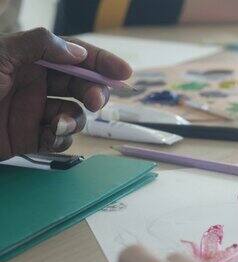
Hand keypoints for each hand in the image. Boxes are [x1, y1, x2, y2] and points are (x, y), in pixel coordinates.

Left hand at [0, 28, 130, 160]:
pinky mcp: (29, 137)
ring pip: (75, 113)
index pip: (74, 56)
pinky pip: (59, 138)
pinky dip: (61, 138)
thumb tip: (78, 52)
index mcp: (30, 60)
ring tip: (59, 123)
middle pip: (81, 86)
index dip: (102, 62)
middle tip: (96, 100)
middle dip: (94, 92)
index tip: (124, 73)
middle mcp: (36, 84)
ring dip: (75, 119)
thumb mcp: (0, 57)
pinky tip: (49, 134)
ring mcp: (34, 112)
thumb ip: (40, 46)